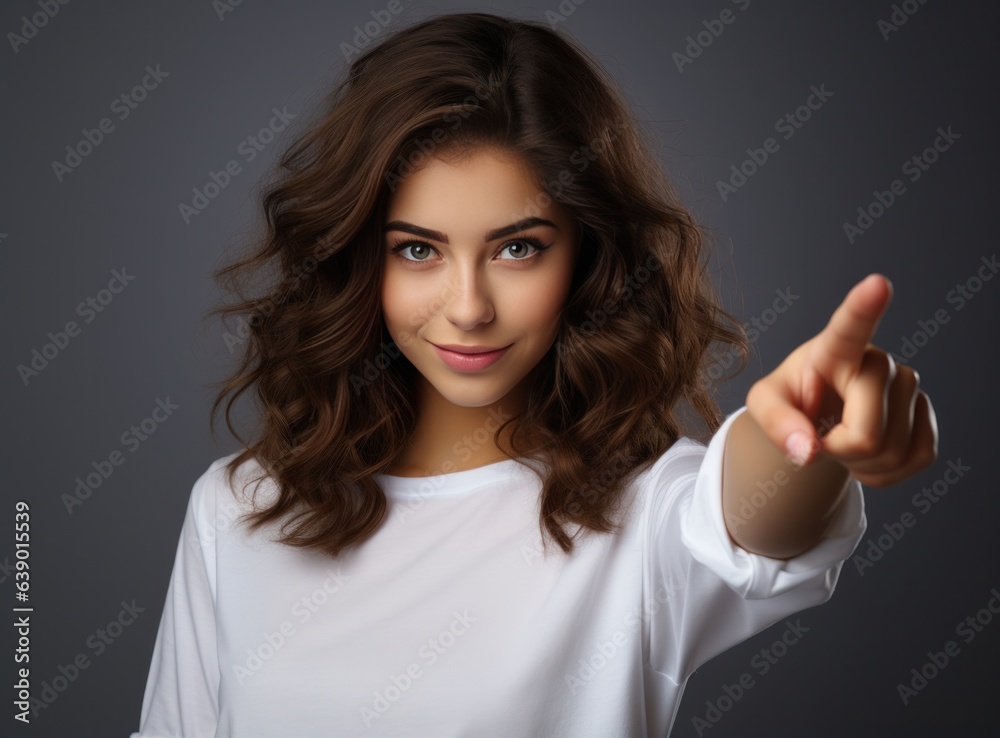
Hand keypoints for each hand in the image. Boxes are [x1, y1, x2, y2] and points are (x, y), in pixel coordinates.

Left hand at [745, 274, 937, 486]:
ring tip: (841, 440)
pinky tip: (867, 453)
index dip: (865, 306)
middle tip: (822, 438)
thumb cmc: (790, 401)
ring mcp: (910, 386)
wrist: (817, 418)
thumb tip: (808, 451)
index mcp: (834, 347)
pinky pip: (916, 459)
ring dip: (860, 464)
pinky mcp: (928, 415)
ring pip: (892, 451)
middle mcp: (880, 360)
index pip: (850, 325)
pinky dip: (884, 473)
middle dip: (839, 451)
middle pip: (867, 432)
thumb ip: (776, 423)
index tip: (877, 284)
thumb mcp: (764, 405)